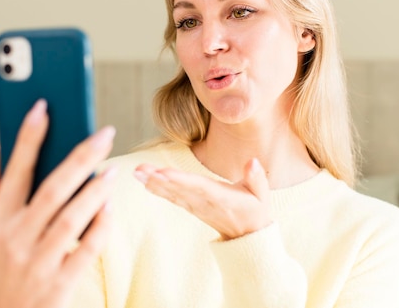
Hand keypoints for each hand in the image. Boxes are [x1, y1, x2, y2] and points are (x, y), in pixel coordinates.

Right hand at [0, 99, 116, 307]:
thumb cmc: (8, 263)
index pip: (15, 171)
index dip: (28, 137)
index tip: (43, 107)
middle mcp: (14, 238)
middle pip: (51, 189)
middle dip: (80, 157)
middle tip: (105, 133)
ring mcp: (37, 262)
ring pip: (71, 218)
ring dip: (95, 191)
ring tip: (112, 170)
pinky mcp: (58, 284)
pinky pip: (85, 250)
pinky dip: (99, 228)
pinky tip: (110, 207)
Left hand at [133, 158, 272, 240]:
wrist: (249, 236)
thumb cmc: (255, 209)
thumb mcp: (261, 193)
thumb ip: (256, 177)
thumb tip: (252, 162)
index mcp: (222, 197)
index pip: (198, 186)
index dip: (180, 180)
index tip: (162, 173)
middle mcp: (205, 202)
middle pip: (179, 189)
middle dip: (158, 179)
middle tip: (139, 169)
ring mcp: (197, 207)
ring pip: (173, 194)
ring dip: (154, 183)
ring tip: (137, 172)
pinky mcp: (193, 208)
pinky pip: (174, 199)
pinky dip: (159, 190)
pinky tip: (146, 183)